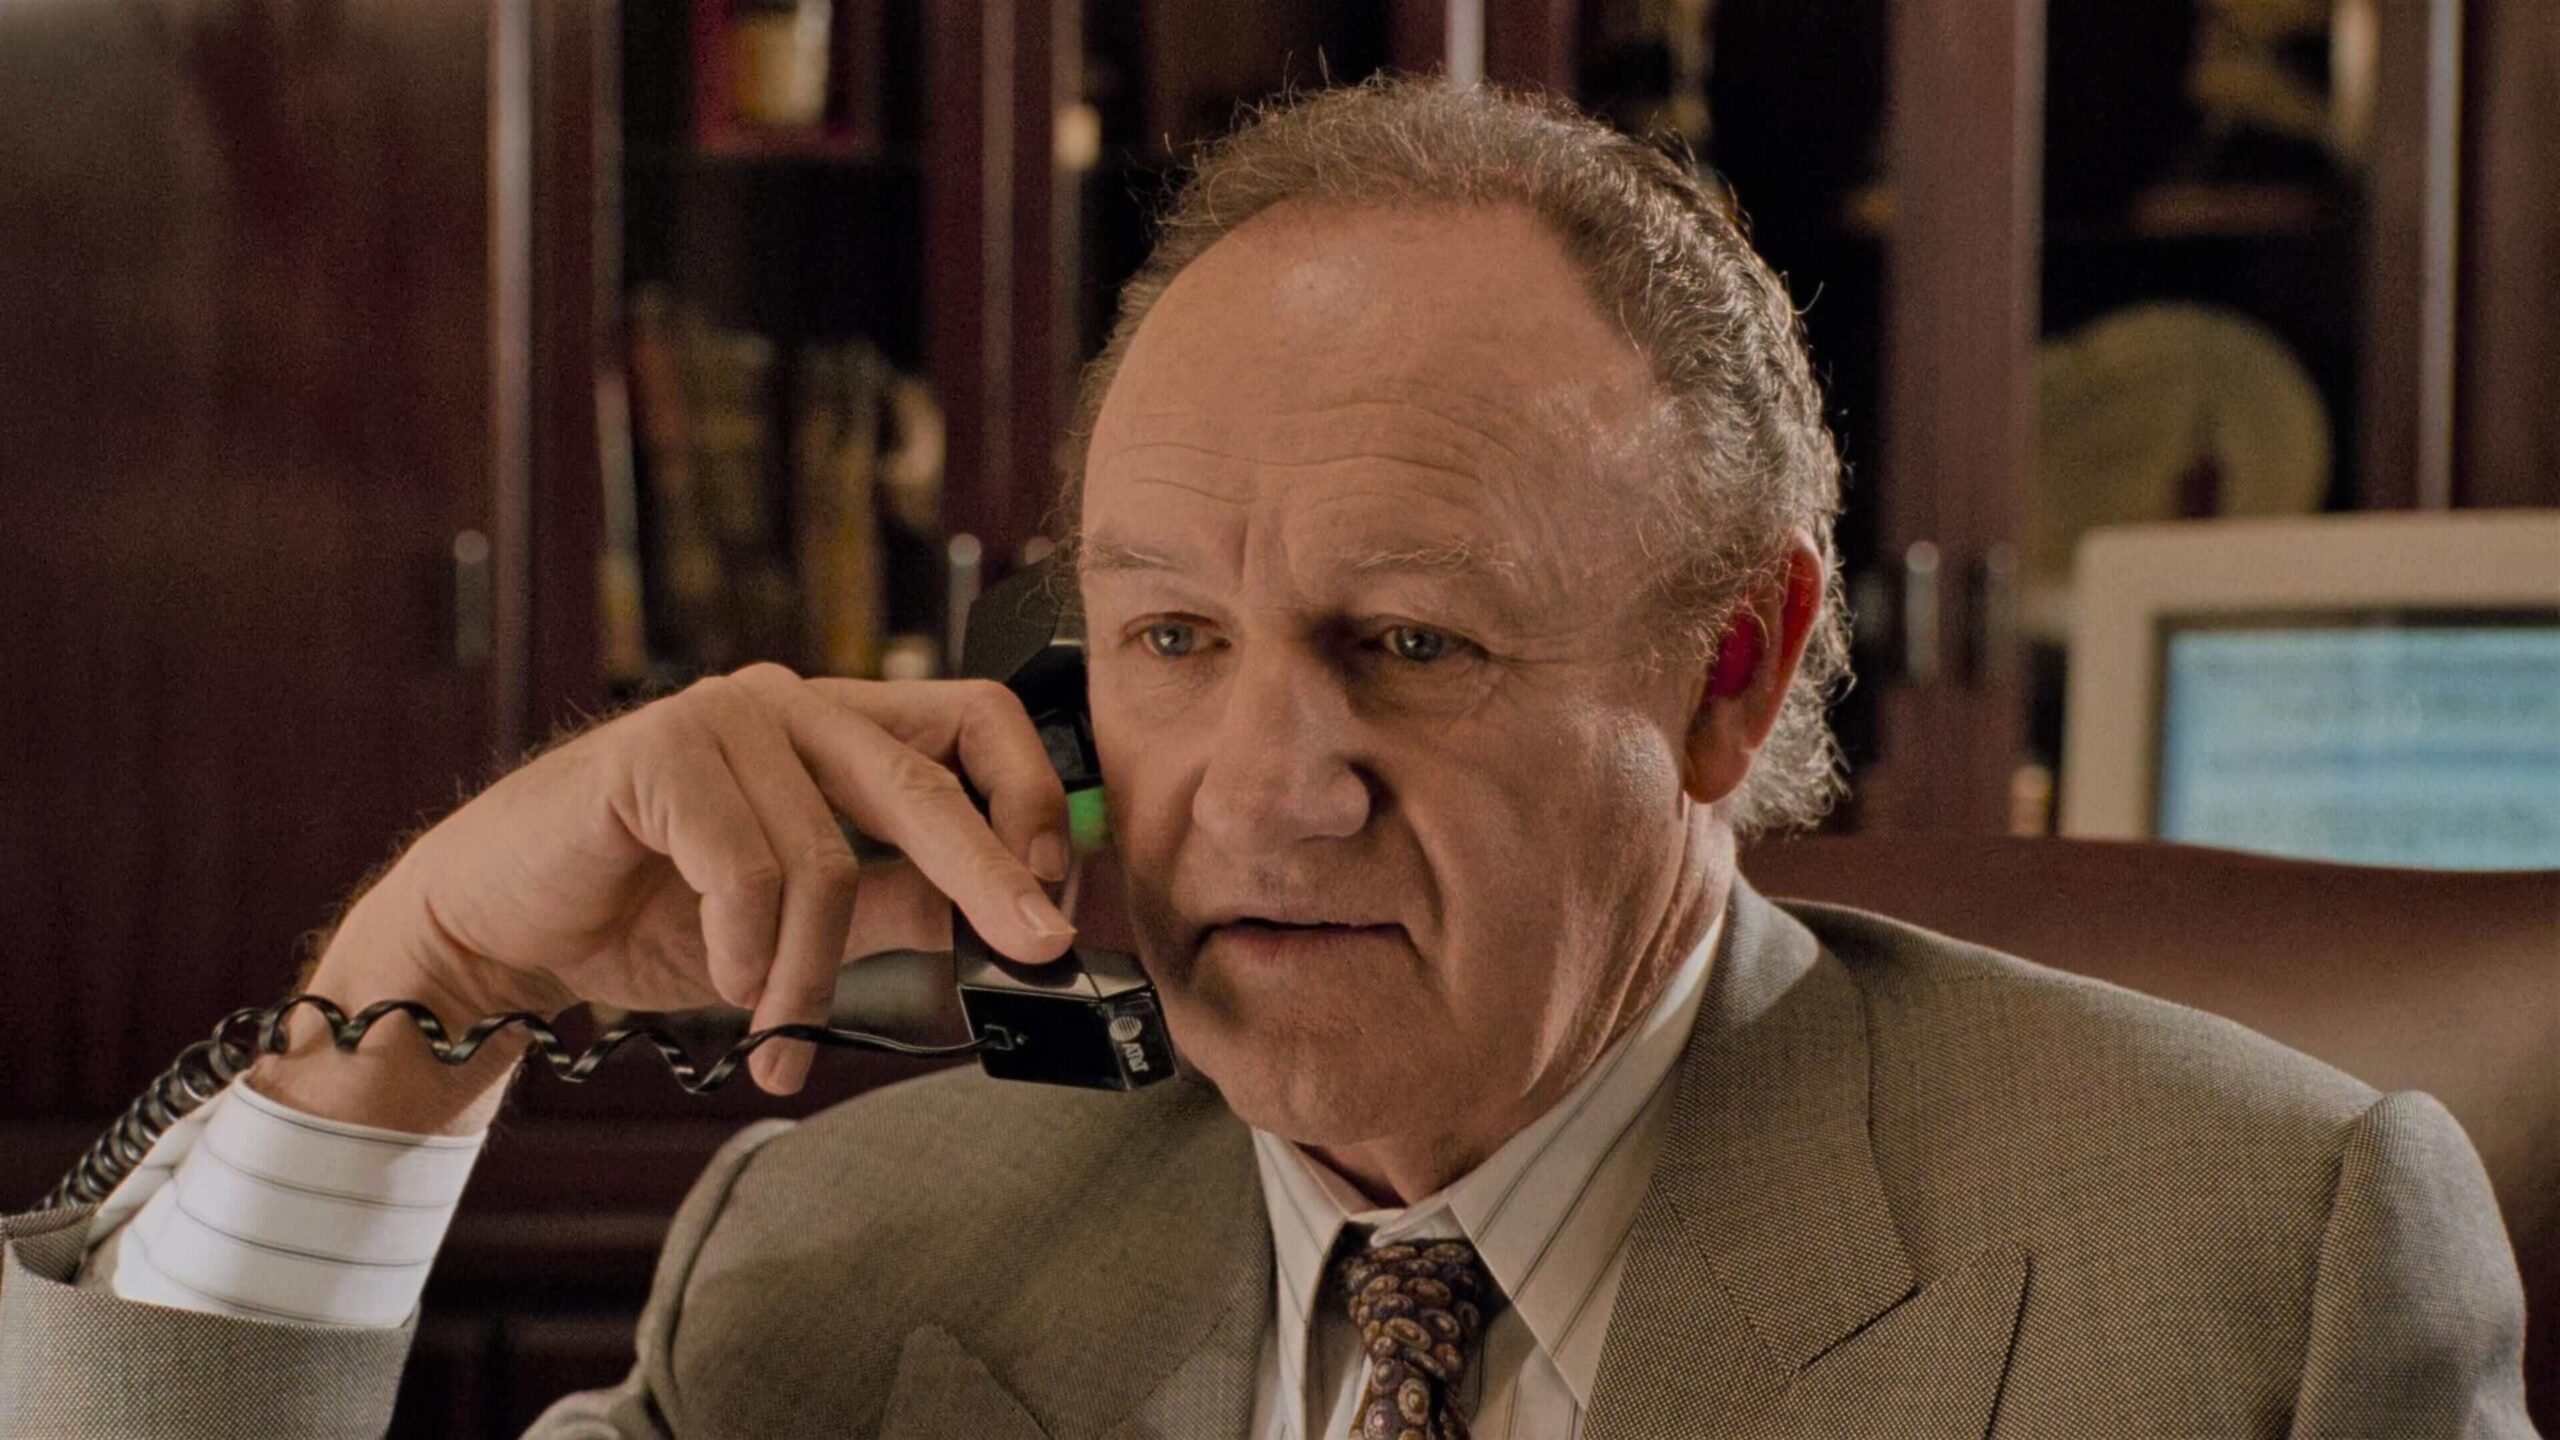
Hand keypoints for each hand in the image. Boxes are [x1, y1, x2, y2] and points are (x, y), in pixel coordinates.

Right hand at [317, 664, 1076, 1095]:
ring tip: (783, 1031)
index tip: (1052, 897)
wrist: (495, 929)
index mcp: (837, 725)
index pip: (976, 722)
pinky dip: (747, 952)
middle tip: (1039, 948)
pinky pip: (746, 871)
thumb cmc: (648, 916)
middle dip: (991, 876)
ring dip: (813, 972)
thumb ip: (897, 907)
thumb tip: (1009, 927)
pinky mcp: (657, 753)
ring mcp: (722, 717)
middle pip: (927, 779)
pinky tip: (728, 989)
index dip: (1030, 801)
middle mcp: (789, 703)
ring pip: (829, 857)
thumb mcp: (800, 925)